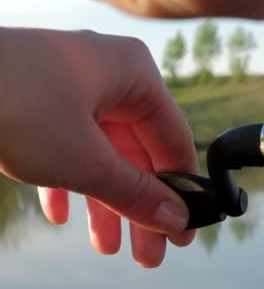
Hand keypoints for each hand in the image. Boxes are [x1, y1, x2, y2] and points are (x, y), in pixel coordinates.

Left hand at [0, 27, 197, 266]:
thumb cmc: (11, 104)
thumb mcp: (84, 161)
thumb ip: (134, 193)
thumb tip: (176, 219)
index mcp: (135, 74)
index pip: (173, 140)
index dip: (180, 190)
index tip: (182, 231)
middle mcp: (110, 75)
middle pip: (138, 152)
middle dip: (139, 207)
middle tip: (148, 254)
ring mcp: (72, 85)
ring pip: (102, 152)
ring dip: (104, 202)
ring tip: (106, 247)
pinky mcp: (39, 98)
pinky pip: (67, 144)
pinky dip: (67, 181)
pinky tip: (61, 215)